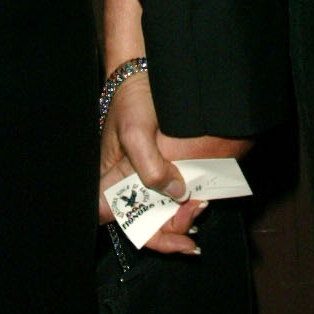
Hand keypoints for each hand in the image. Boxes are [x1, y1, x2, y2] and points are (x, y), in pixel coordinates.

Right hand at [98, 67, 248, 257]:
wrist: (144, 75)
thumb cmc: (129, 103)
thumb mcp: (135, 133)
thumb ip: (151, 167)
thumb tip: (177, 192)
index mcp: (110, 182)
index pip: (123, 221)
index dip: (150, 236)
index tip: (177, 238)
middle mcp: (127, 186)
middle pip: (149, 223)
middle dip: (175, 227)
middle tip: (197, 213)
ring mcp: (144, 179)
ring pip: (164, 211)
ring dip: (184, 214)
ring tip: (203, 206)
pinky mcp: (160, 170)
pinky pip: (173, 194)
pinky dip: (188, 200)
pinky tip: (203, 197)